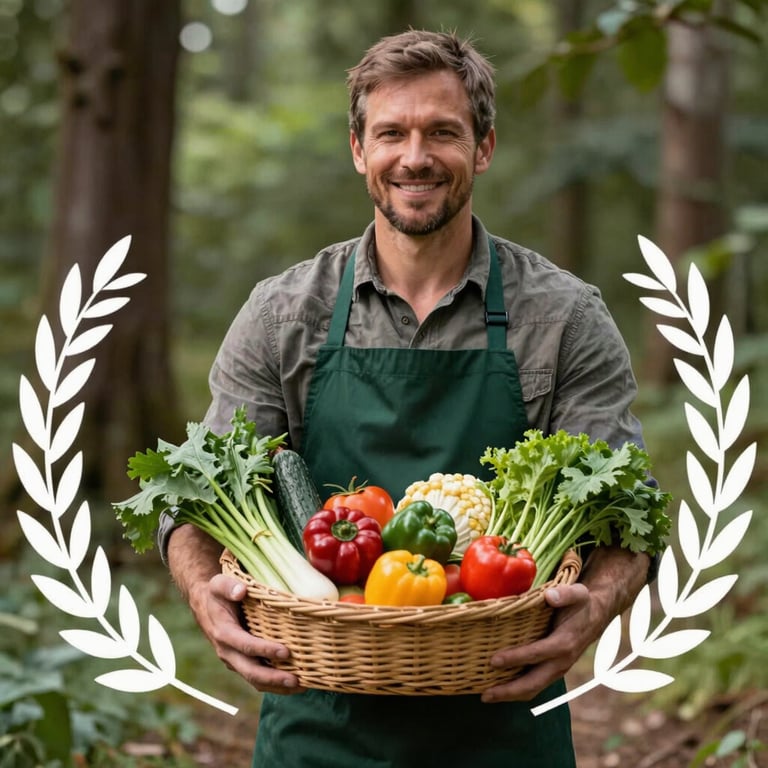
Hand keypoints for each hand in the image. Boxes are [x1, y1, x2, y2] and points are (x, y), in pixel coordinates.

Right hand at [167, 523, 303, 694]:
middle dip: (274, 678)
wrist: (205, 605)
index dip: (265, 650)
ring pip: (255, 680)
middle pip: (251, 671)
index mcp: (224, 633)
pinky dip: (274, 684)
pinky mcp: (241, 663)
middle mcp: (228, 652)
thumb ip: (229, 586)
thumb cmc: (216, 593)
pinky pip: (257, 678)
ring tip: (302, 686)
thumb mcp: (219, 584)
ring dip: (277, 686)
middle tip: (297, 680)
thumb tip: (241, 591)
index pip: (246, 645)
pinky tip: (294, 684)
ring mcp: (235, 660)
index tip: (286, 651)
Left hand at [480, 583, 590, 702]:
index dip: (515, 658)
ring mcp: (557, 669)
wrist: (596, 616)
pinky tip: (500, 688)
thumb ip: (565, 594)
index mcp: (564, 643)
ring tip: (487, 696)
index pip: (536, 654)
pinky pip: (535, 685)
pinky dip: (517, 690)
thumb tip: (550, 595)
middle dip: (509, 691)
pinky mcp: (553, 671)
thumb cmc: (581, 603)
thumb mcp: (578, 593)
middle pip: (533, 683)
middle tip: (484, 695)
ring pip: (533, 689)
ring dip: (510, 695)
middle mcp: (561, 662)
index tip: (493, 661)